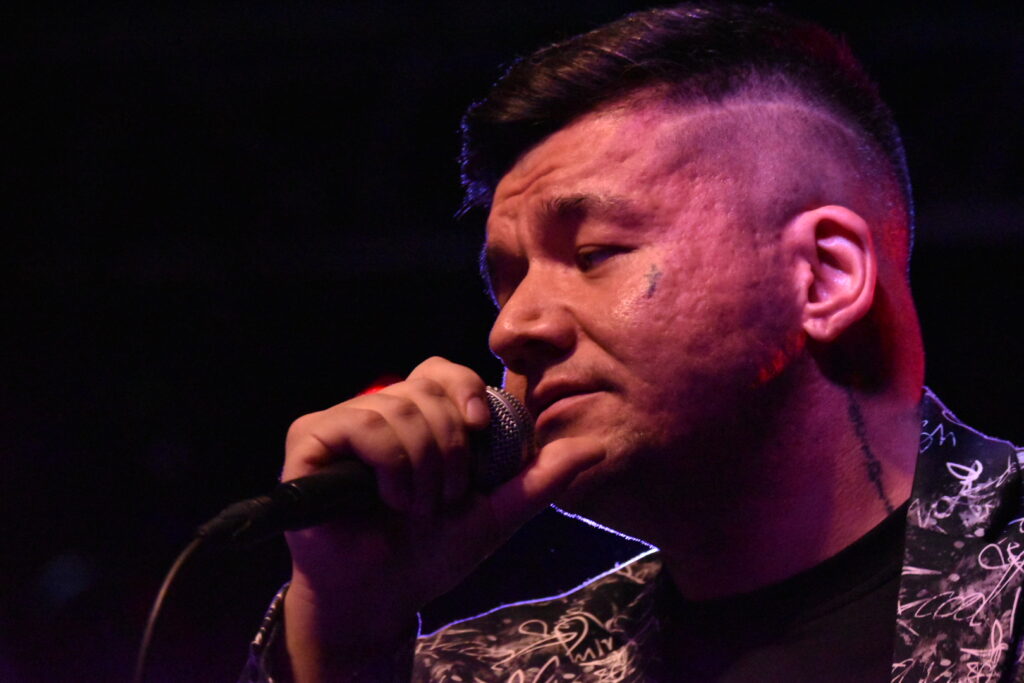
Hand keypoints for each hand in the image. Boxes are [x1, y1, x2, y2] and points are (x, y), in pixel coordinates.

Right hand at [279, 357, 604, 680]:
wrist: (383, 596)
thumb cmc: (430, 553)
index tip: (480, 426)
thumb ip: (540, 480)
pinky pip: (363, 424)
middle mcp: (378, 411)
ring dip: (422, 469)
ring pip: (399, 409)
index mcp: (416, 417)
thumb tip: (595, 448)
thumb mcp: (495, 514)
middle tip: (442, 498)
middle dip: (450, 452)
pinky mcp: (308, 441)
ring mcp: (341, 423)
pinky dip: (389, 464)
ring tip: (413, 507)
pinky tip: (386, 499)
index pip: (442, 371)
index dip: (465, 389)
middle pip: (426, 391)